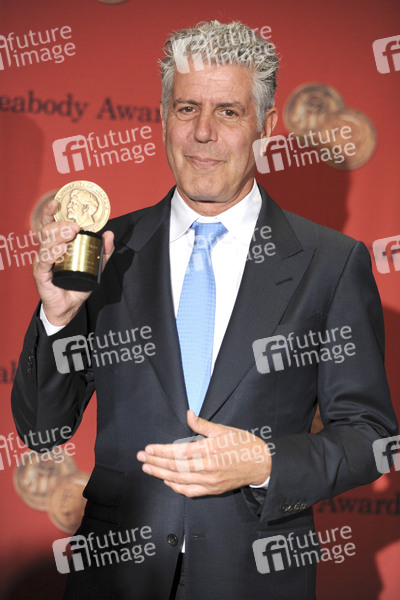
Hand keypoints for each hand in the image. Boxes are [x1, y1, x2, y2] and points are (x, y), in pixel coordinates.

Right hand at [33, 199, 113, 325]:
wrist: (70, 306)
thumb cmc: (77, 285)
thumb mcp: (95, 266)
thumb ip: (103, 252)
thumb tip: (110, 234)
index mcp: (56, 244)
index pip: (50, 224)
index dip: (51, 211)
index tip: (57, 202)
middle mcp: (47, 250)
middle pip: (47, 230)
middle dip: (60, 224)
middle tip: (74, 225)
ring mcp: (42, 261)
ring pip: (45, 243)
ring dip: (58, 235)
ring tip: (70, 232)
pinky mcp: (41, 274)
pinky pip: (43, 261)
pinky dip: (51, 253)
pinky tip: (60, 249)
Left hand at [136, 410, 271, 496]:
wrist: (261, 464)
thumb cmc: (243, 444)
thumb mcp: (224, 430)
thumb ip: (203, 425)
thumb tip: (188, 414)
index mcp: (210, 450)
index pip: (179, 452)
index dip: (161, 451)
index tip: (148, 448)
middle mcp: (208, 467)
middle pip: (176, 466)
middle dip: (156, 462)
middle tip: (141, 458)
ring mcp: (210, 481)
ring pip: (180, 480)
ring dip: (161, 474)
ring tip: (148, 468)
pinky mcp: (213, 490)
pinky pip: (190, 491)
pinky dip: (176, 487)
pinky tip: (167, 481)